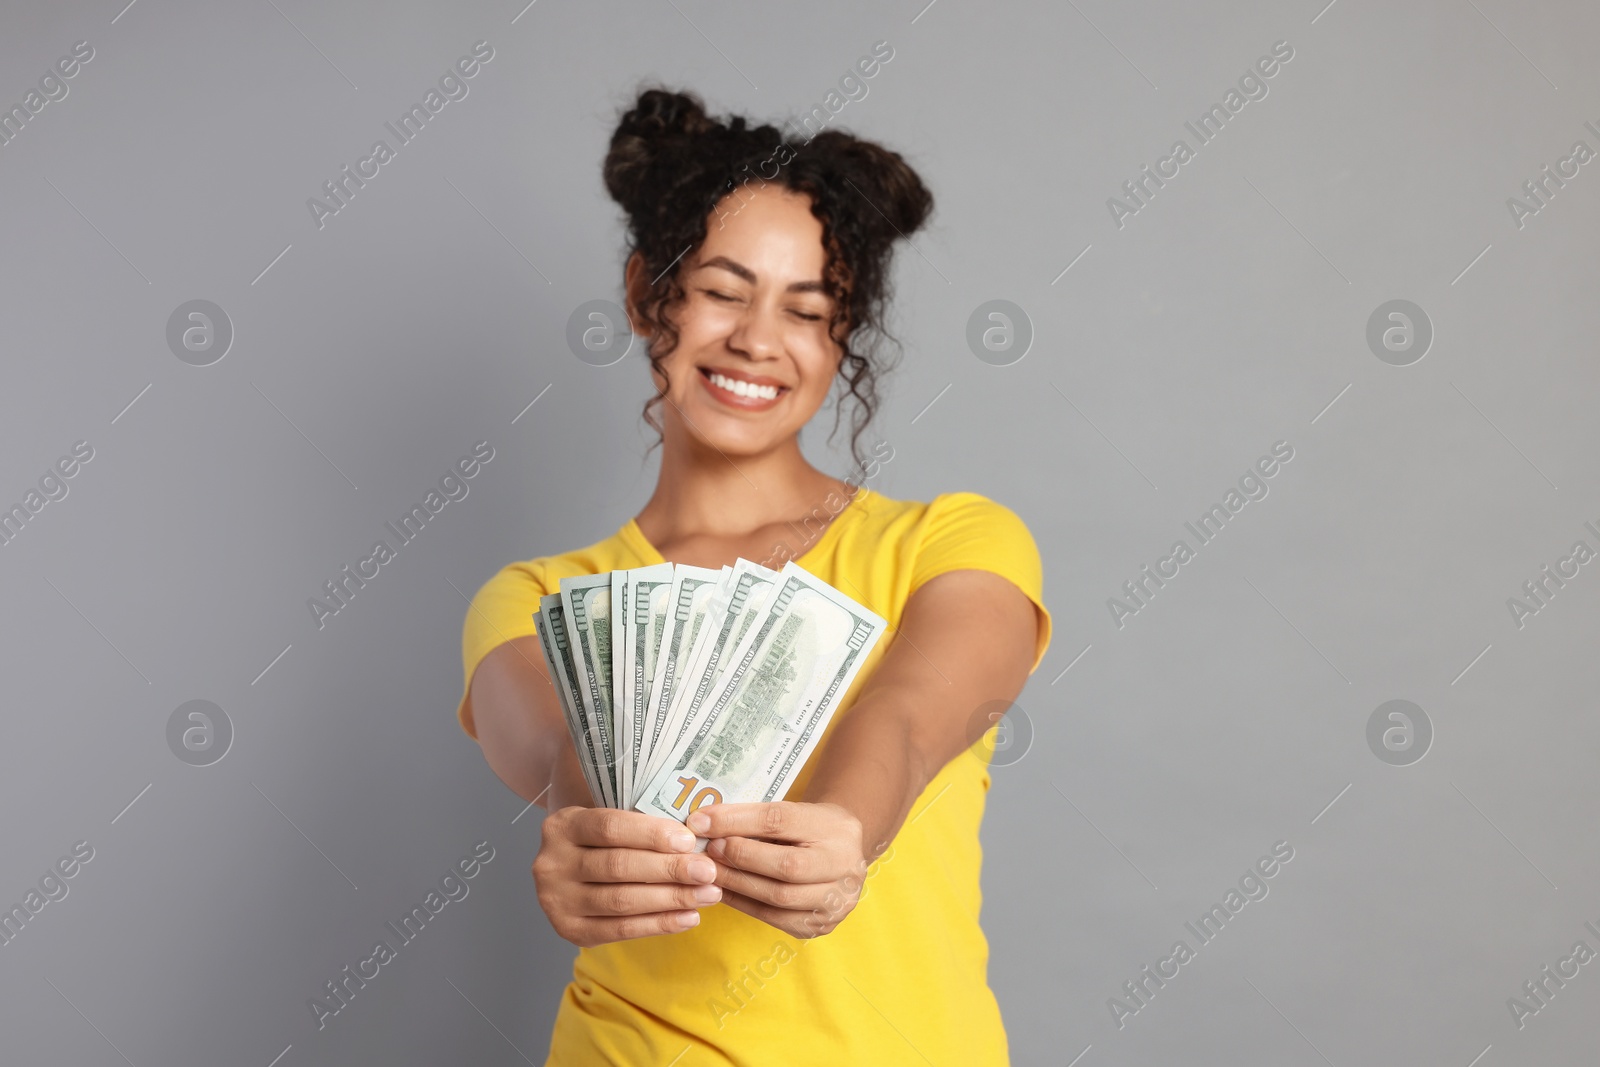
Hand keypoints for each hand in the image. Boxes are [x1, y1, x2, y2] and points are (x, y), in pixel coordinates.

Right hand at [532, 806, 723, 946]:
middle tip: (708, 871)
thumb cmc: (602, 839)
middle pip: (618, 866)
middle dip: (669, 869)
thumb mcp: (609, 816)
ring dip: (671, 899)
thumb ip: (641, 821)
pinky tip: (689, 917)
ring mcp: (556, 900)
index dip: (651, 834)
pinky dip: (659, 924)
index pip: (610, 827)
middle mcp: (551, 864)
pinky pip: (620, 930)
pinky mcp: (569, 930)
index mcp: (562, 826)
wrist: (568, 867)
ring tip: (707, 895)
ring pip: (621, 901)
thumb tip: (695, 839)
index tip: (690, 841)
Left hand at [689, 801, 865, 938]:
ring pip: (780, 898)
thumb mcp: (795, 812)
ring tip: (709, 873)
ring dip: (737, 884)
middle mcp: (844, 865)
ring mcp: (837, 900)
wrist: (844, 854)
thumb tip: (704, 824)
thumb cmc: (809, 828)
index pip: (780, 820)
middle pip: (786, 865)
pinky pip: (776, 919)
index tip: (702, 821)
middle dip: (739, 857)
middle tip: (707, 850)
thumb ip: (756, 819)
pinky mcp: (821, 925)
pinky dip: (744, 904)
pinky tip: (724, 892)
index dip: (737, 821)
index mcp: (836, 827)